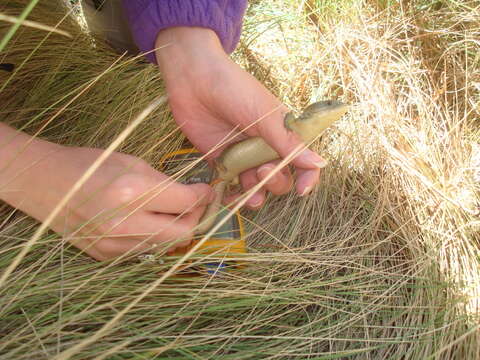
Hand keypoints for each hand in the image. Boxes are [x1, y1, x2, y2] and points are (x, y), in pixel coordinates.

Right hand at [0, 126, 212, 260]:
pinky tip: (145, 222)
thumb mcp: (132, 162)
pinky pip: (144, 251)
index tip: (207, 191)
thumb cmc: (90, 165)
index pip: (187, 203)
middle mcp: (125, 223)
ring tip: (168, 212)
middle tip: (195, 205)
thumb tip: (192, 195)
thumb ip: (164, 182)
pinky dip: (153, 238)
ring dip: (174, 229)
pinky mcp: (106, 255)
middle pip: (184, 233)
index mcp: (132, 192)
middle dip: (196, 218)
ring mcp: (114, 244)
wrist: (45, 183)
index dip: (204, 196)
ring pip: (166, 245)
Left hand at [155, 27, 326, 208]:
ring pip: (256, 186)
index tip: (302, 189)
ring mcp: (242, 155)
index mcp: (282, 133)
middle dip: (275, 182)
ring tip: (248, 195)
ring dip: (255, 195)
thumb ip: (289, 144)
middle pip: (279, 178)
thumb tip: (320, 164)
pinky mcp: (220, 160)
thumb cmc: (235, 89)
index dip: (307, 177)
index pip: (302, 161)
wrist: (194, 78)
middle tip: (261, 171)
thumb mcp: (265, 116)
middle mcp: (264, 147)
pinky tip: (230, 197)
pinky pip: (230, 185)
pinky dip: (232, 195)